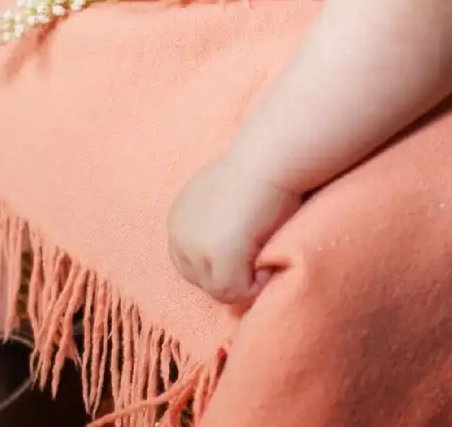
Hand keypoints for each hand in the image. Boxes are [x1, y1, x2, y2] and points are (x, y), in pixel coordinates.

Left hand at [167, 153, 303, 304]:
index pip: (190, 262)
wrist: (272, 157)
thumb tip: (234, 246)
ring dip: (246, 278)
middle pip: (201, 280)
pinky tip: (269, 252)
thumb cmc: (261, 169)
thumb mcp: (228, 198)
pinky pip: (237, 293)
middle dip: (230, 274)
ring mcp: (197, 248)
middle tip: (259, 252)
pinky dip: (258, 284)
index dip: (221, 263)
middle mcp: (179, 234)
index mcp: (179, 218)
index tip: (249, 249)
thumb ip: (220, 224)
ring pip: (219, 290)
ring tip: (266, 248)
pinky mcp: (219, 258)